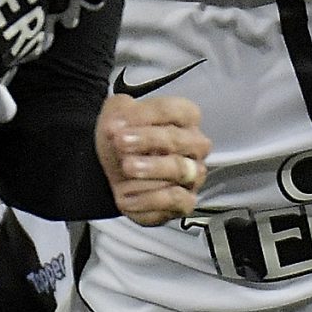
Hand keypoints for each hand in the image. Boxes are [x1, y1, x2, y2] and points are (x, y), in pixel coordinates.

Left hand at [95, 93, 210, 225]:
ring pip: (179, 169)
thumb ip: (119, 114)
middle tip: (121, 142)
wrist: (117, 170)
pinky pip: (176, 200)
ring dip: (151, 168)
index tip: (117, 124)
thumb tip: (116, 126)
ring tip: (127, 167)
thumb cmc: (126, 140)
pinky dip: (149, 199)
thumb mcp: (118, 117)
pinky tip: (126, 195)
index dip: (144, 116)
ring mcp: (194, 174)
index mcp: (185, 118)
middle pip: (177, 139)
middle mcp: (195, 146)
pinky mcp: (186, 201)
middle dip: (148, 140)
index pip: (173, 111)